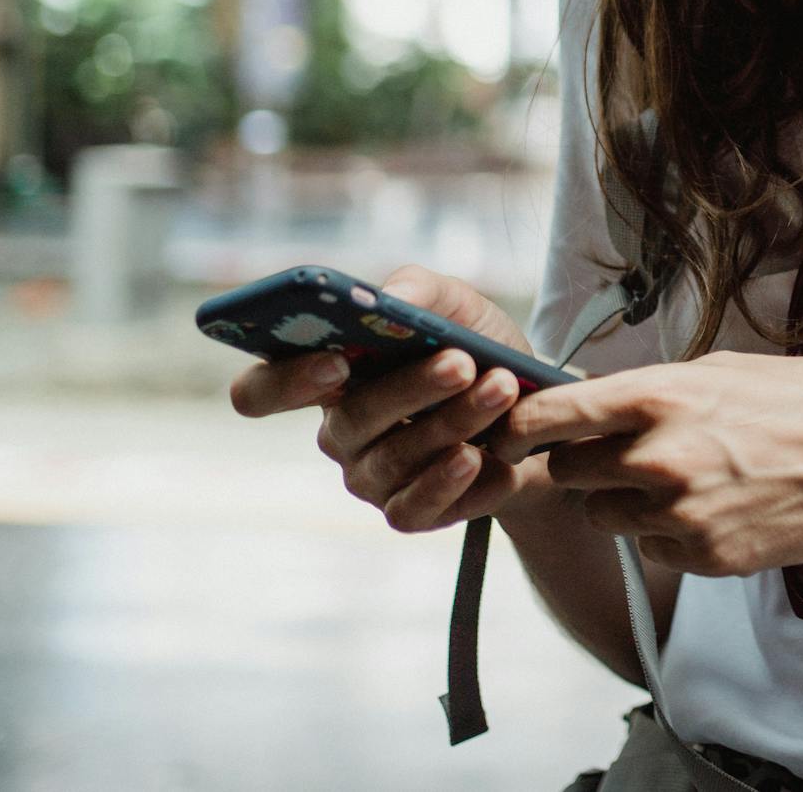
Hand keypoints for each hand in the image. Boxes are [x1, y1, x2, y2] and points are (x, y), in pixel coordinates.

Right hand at [224, 263, 554, 533]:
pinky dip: (453, 482)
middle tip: (461, 362)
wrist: (541, 409)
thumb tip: (393, 299)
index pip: (261, 391)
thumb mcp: (457, 306)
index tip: (337, 360)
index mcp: (328, 376)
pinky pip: (415, 509)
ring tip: (502, 388)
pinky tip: (484, 457)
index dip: (286, 381)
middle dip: (410, 388)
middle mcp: (340, 431)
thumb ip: (419, 291)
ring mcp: (370, 477)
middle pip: (349, 421)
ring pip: (396, 458)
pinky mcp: (408, 512)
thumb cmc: (479, 350)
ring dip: (454, 422)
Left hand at [488, 351, 802, 576]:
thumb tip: (596, 399)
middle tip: (621, 453)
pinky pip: (649, 547)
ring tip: (677, 481)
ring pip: (603, 515)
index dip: (517, 425)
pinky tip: (710, 509)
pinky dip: (665, 534)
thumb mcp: (725, 368)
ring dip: (622, 501)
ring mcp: (679, 511)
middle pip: (567, 472)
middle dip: (583, 463)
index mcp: (661, 396)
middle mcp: (660, 455)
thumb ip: (655, 388)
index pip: (551, 414)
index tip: (507, 430)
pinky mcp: (702, 555)